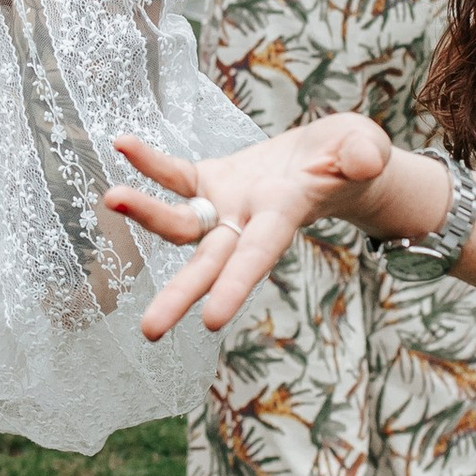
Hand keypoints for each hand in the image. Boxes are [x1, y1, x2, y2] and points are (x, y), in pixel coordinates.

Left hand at [108, 115, 407, 339]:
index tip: (212, 321)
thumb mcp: (364, 148)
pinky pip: (174, 175)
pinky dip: (148, 163)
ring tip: (110, 198)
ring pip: (180, 222)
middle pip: (209, 264)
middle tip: (149, 331)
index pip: (258, 256)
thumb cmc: (351, 156)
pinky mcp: (208, 181)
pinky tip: (122, 144)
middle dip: (179, 295)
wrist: (329, 158)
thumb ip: (362, 156)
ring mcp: (224, 204)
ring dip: (145, 213)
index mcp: (284, 217)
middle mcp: (247, 222)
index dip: (236, 284)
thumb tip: (364, 161)